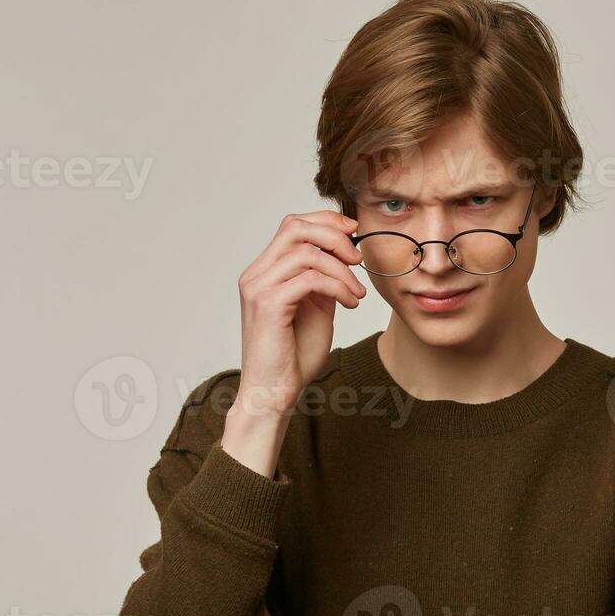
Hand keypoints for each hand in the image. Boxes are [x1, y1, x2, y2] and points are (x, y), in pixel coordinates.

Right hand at [235, 211, 367, 419]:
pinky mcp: (268, 305)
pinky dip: (338, 287)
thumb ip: (323, 280)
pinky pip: (310, 279)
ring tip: (357, 293)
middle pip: (295, 227)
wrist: (273, 393)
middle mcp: (256, 275)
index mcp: (264, 272)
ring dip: (342, 270)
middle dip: (334, 237)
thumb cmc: (292, 357)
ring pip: (307, 253)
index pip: (292, 225)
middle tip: (358, 260)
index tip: (354, 233)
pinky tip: (350, 304)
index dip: (326, 222)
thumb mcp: (315, 309)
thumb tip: (345, 256)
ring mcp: (258, 288)